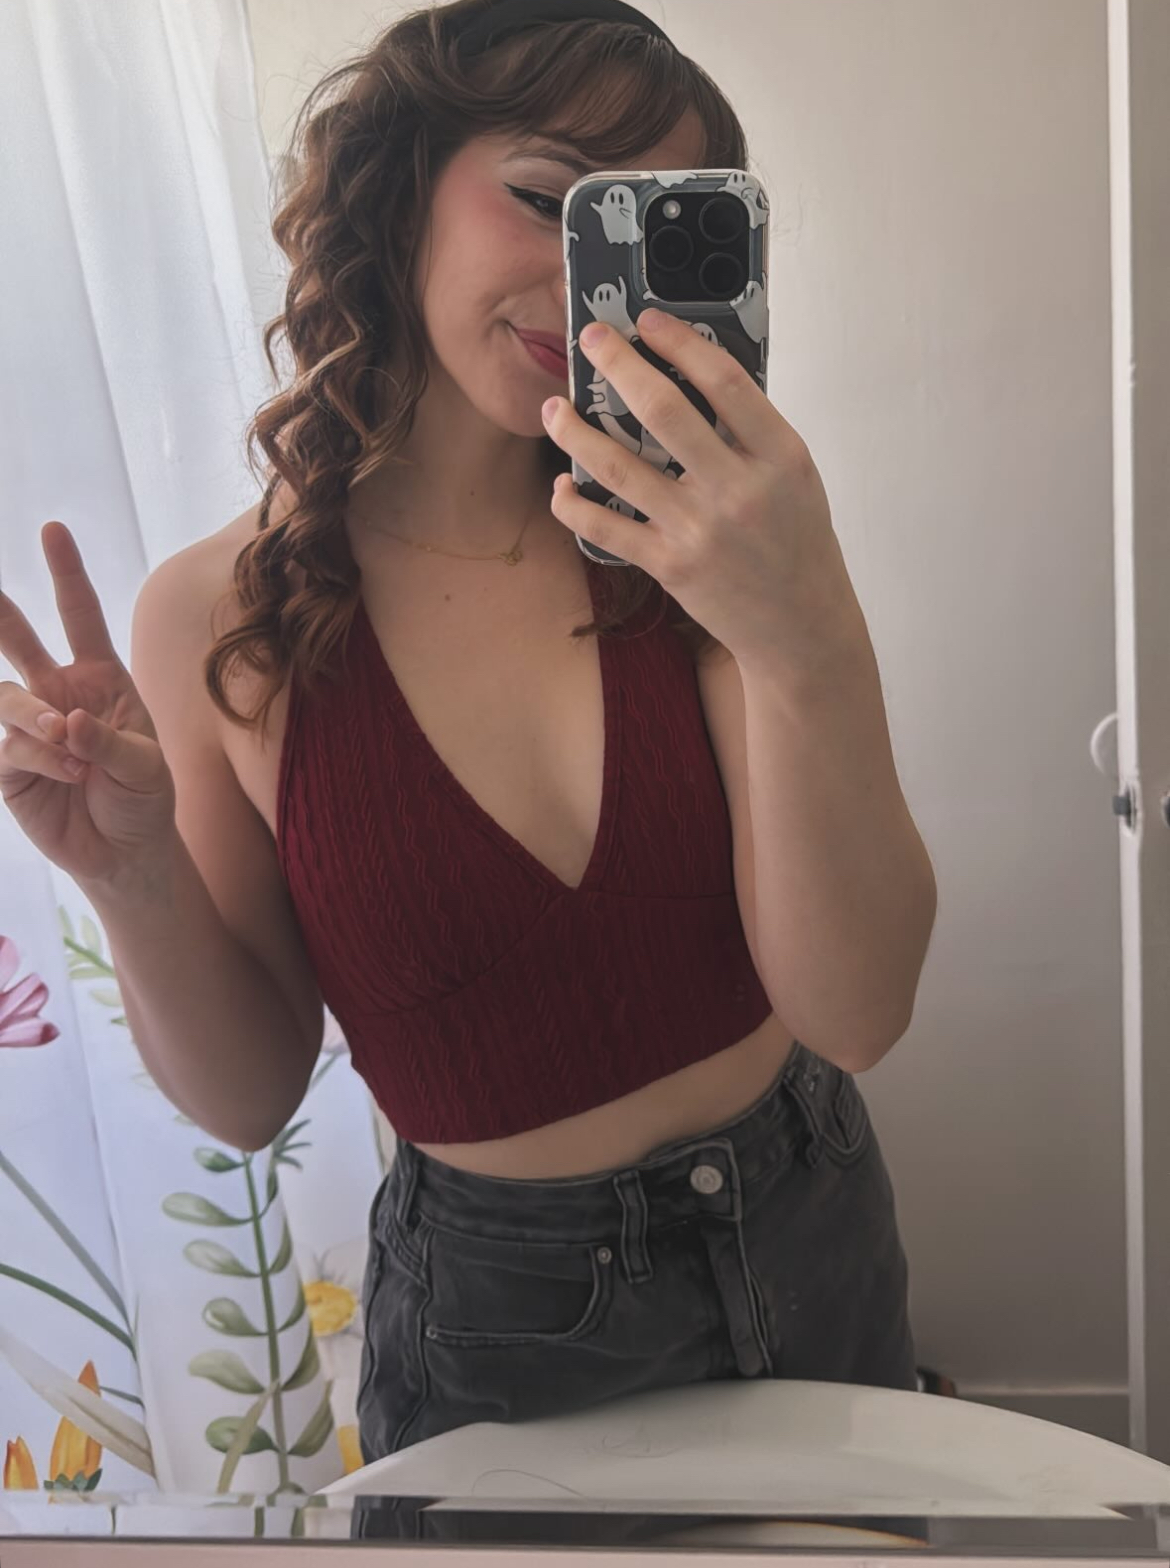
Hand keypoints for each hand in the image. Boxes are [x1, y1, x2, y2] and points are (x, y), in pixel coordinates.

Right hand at [0, 522, 176, 888]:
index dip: (66, 574)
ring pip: (7, 697)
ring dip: (34, 719)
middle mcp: (58, 693)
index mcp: (100, 678)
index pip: (79, 616)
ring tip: (68, 744)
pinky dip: (39, 758)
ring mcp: (29, 726)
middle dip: (0, 614)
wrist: (126, 851)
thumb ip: (108, 741)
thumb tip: (65, 721)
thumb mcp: (145, 766)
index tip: (52, 530)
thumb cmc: (143, 797)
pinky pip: (10, 747)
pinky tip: (67, 774)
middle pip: (19, 641)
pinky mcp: (9, 765)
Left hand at [542, 309, 860, 673]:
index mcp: (780, 456)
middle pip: (663, 411)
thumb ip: (753, 432)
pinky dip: (573, 504)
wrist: (801, 626)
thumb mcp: (796, 478)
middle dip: (618, 365)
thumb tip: (692, 377)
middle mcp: (739, 490)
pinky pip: (605, 527)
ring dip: (575, 431)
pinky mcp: (670, 565)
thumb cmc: (797, 543)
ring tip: (554, 409)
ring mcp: (700, 530)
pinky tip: (562, 485)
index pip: (724, 381)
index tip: (648, 321)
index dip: (679, 342)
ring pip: (618, 466)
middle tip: (591, 338)